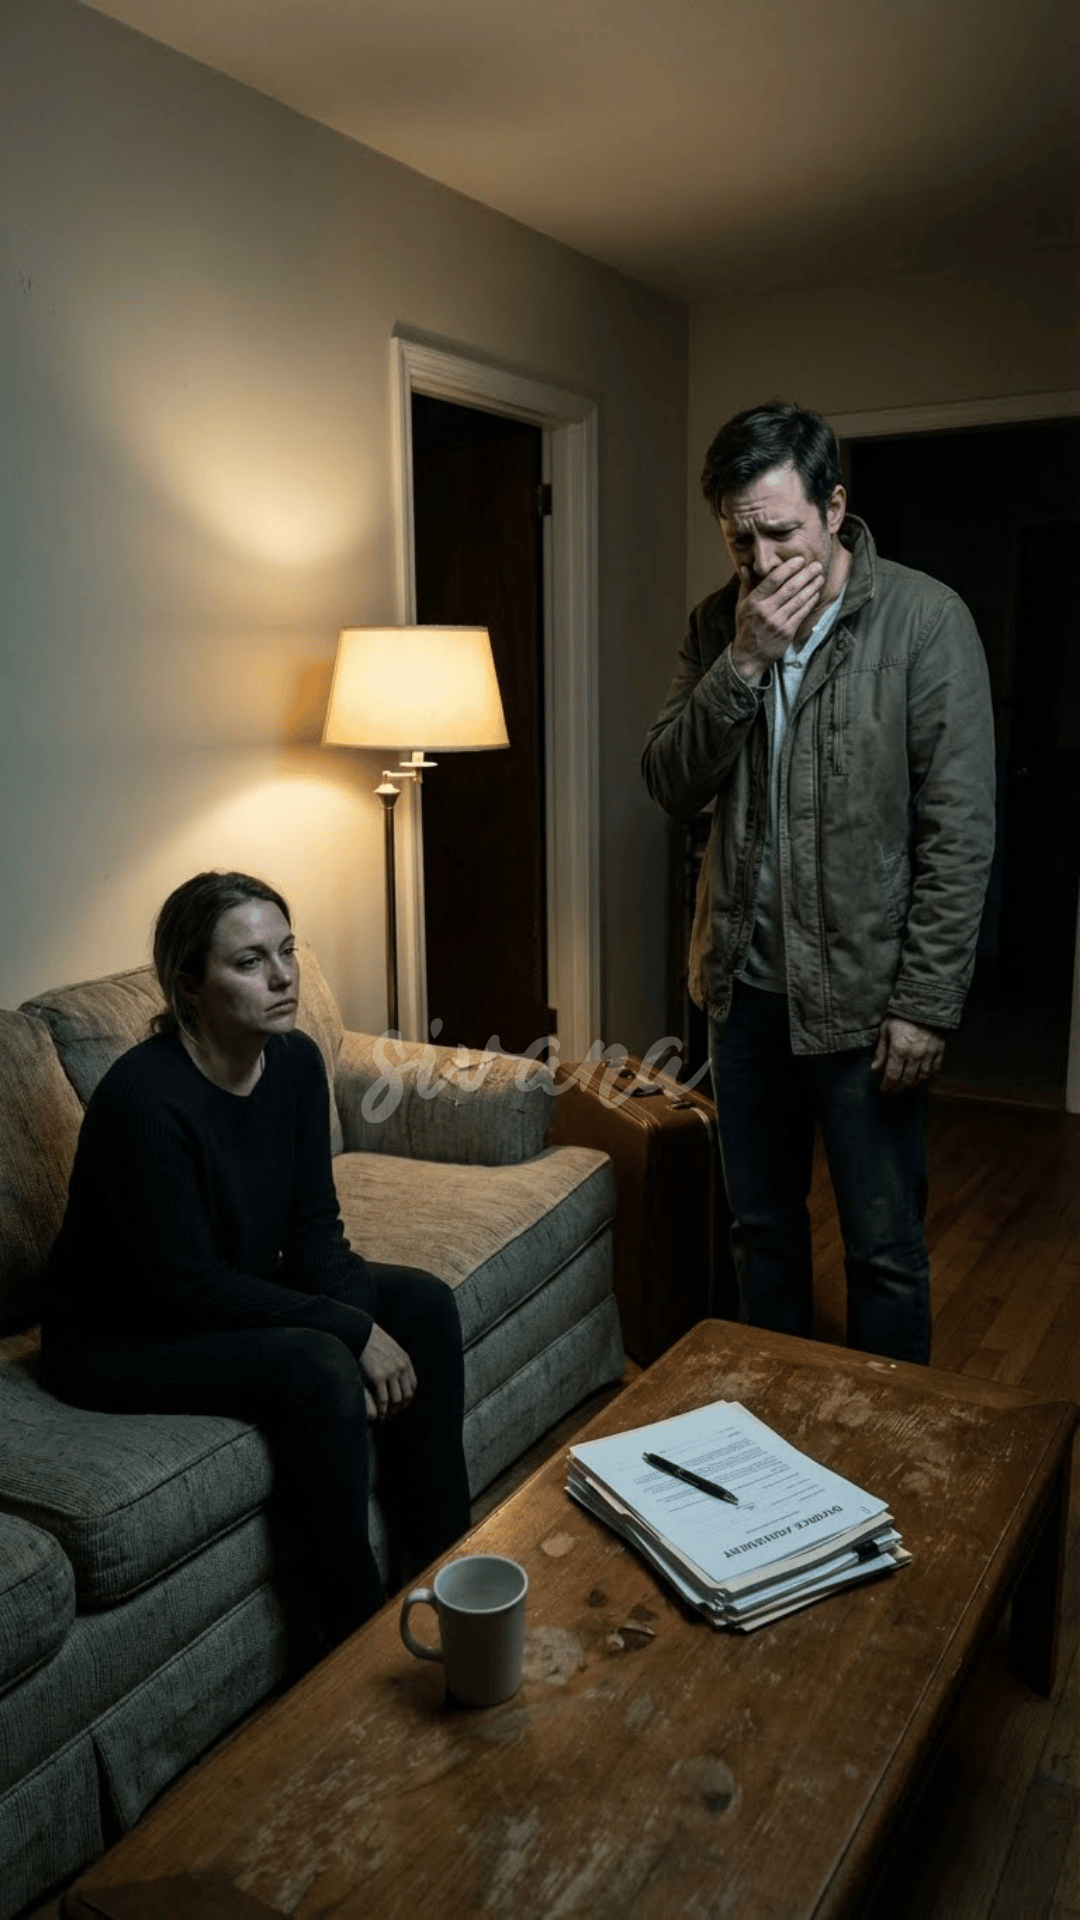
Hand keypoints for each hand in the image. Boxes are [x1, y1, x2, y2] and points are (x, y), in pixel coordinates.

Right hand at [359, 1321, 416, 1421]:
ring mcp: (391, 1372)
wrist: (360, 1332)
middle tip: (391, 1415)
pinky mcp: (378, 1376)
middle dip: (400, 1408)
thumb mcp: (391, 1349)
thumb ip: (396, 1362)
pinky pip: (383, 1399)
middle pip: (406, 1396)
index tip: (399, 1405)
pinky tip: (377, 1415)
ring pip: (396, 1400)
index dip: (407, 1399)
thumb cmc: (372, 1341)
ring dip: (390, 1412)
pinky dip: (381, 1410)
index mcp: (405, 1361)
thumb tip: (396, 1375)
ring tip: (384, 1418)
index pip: (412, 1386)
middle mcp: (401, 1368)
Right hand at [730, 556, 823, 680]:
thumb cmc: (746, 628)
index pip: (773, 580)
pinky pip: (801, 613)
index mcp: (754, 601)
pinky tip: (816, 594)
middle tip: (817, 566)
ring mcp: (777, 622)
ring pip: (798, 600)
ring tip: (820, 578)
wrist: (749, 656)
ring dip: (811, 587)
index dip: (788, 568)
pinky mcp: (787, 632)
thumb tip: (745, 566)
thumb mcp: (741, 606)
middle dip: (805, 575)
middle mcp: (766, 611)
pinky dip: (810, 602)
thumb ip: (746, 585)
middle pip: (789, 588)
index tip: (800, 560)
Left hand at [871, 1018, 944, 1094]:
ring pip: (921, 1077)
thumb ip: (881, 1051)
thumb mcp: (885, 1029)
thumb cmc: (901, 1015)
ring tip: (905, 1085)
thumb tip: (875, 1069)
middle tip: (892, 1090)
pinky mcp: (940, 1050)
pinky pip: (935, 1069)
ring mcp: (929, 1053)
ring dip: (912, 1084)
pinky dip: (927, 1076)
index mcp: (900, 1048)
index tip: (884, 1089)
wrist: (924, 1002)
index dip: (888, 1086)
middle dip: (898, 1088)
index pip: (892, 1076)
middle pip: (907, 1080)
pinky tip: (920, 1077)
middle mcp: (915, 1053)